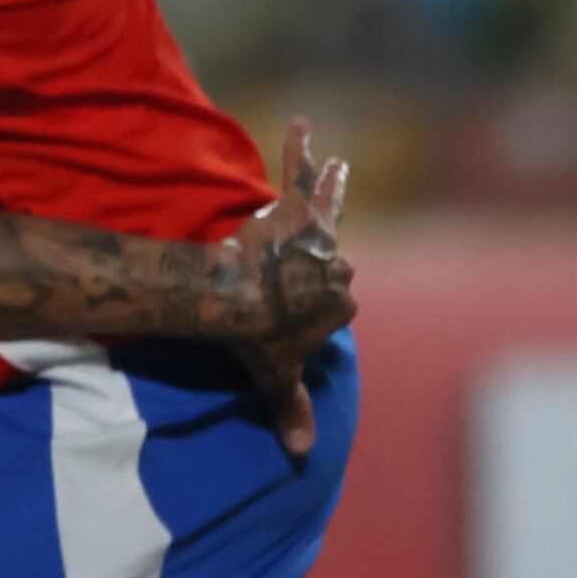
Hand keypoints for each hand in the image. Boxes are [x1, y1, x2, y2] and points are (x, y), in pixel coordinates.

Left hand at [201, 119, 352, 458]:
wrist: (236, 300)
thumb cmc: (258, 339)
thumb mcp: (276, 377)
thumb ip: (291, 410)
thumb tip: (302, 454)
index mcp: (340, 303)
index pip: (337, 301)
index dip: (318, 305)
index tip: (301, 311)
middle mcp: (337, 265)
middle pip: (333, 257)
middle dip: (323, 256)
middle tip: (312, 251)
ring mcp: (316, 236)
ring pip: (328, 206)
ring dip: (332, 185)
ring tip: (338, 162)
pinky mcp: (291, 210)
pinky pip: (297, 172)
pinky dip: (298, 147)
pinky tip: (299, 123)